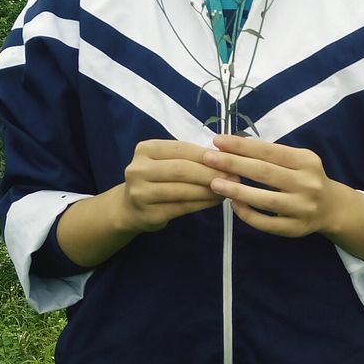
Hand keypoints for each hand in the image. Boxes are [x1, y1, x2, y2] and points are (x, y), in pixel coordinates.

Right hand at [121, 139, 240, 231]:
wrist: (129, 208)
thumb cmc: (155, 178)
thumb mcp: (165, 160)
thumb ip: (189, 156)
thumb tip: (226, 155)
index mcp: (145, 149)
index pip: (182, 149)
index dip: (207, 155)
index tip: (230, 159)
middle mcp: (138, 169)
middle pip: (182, 169)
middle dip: (211, 173)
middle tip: (234, 177)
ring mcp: (140, 193)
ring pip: (182, 190)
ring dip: (209, 190)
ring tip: (228, 190)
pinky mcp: (148, 214)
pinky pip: (182, 207)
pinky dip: (202, 204)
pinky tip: (215, 201)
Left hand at [202, 135, 341, 237]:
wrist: (331, 208)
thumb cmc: (305, 178)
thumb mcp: (297, 160)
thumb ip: (271, 155)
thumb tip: (232, 147)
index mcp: (306, 161)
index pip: (270, 151)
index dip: (243, 146)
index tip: (218, 141)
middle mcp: (307, 183)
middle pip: (265, 172)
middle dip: (234, 164)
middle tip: (208, 158)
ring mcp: (302, 208)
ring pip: (266, 199)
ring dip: (237, 190)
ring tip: (214, 183)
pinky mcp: (295, 228)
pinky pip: (267, 223)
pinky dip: (248, 214)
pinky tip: (234, 205)